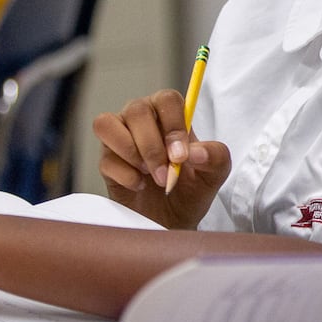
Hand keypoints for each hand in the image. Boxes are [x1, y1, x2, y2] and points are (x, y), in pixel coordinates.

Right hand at [92, 89, 230, 228]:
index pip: (167, 99)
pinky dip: (126, 176)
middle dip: (152, 146)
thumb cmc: (192, 190)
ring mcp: (120, 138)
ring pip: (108, 124)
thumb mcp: (215, 175)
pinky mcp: (107, 161)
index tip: (181, 155)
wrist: (173, 221)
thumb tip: (196, 152)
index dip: (173, 125)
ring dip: (132, 153)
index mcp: (170, 115)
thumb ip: (215, 156)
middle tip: (166, 174)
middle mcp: (142, 120)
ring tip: (150, 176)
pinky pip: (105, 158)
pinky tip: (140, 186)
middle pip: (136, 110)